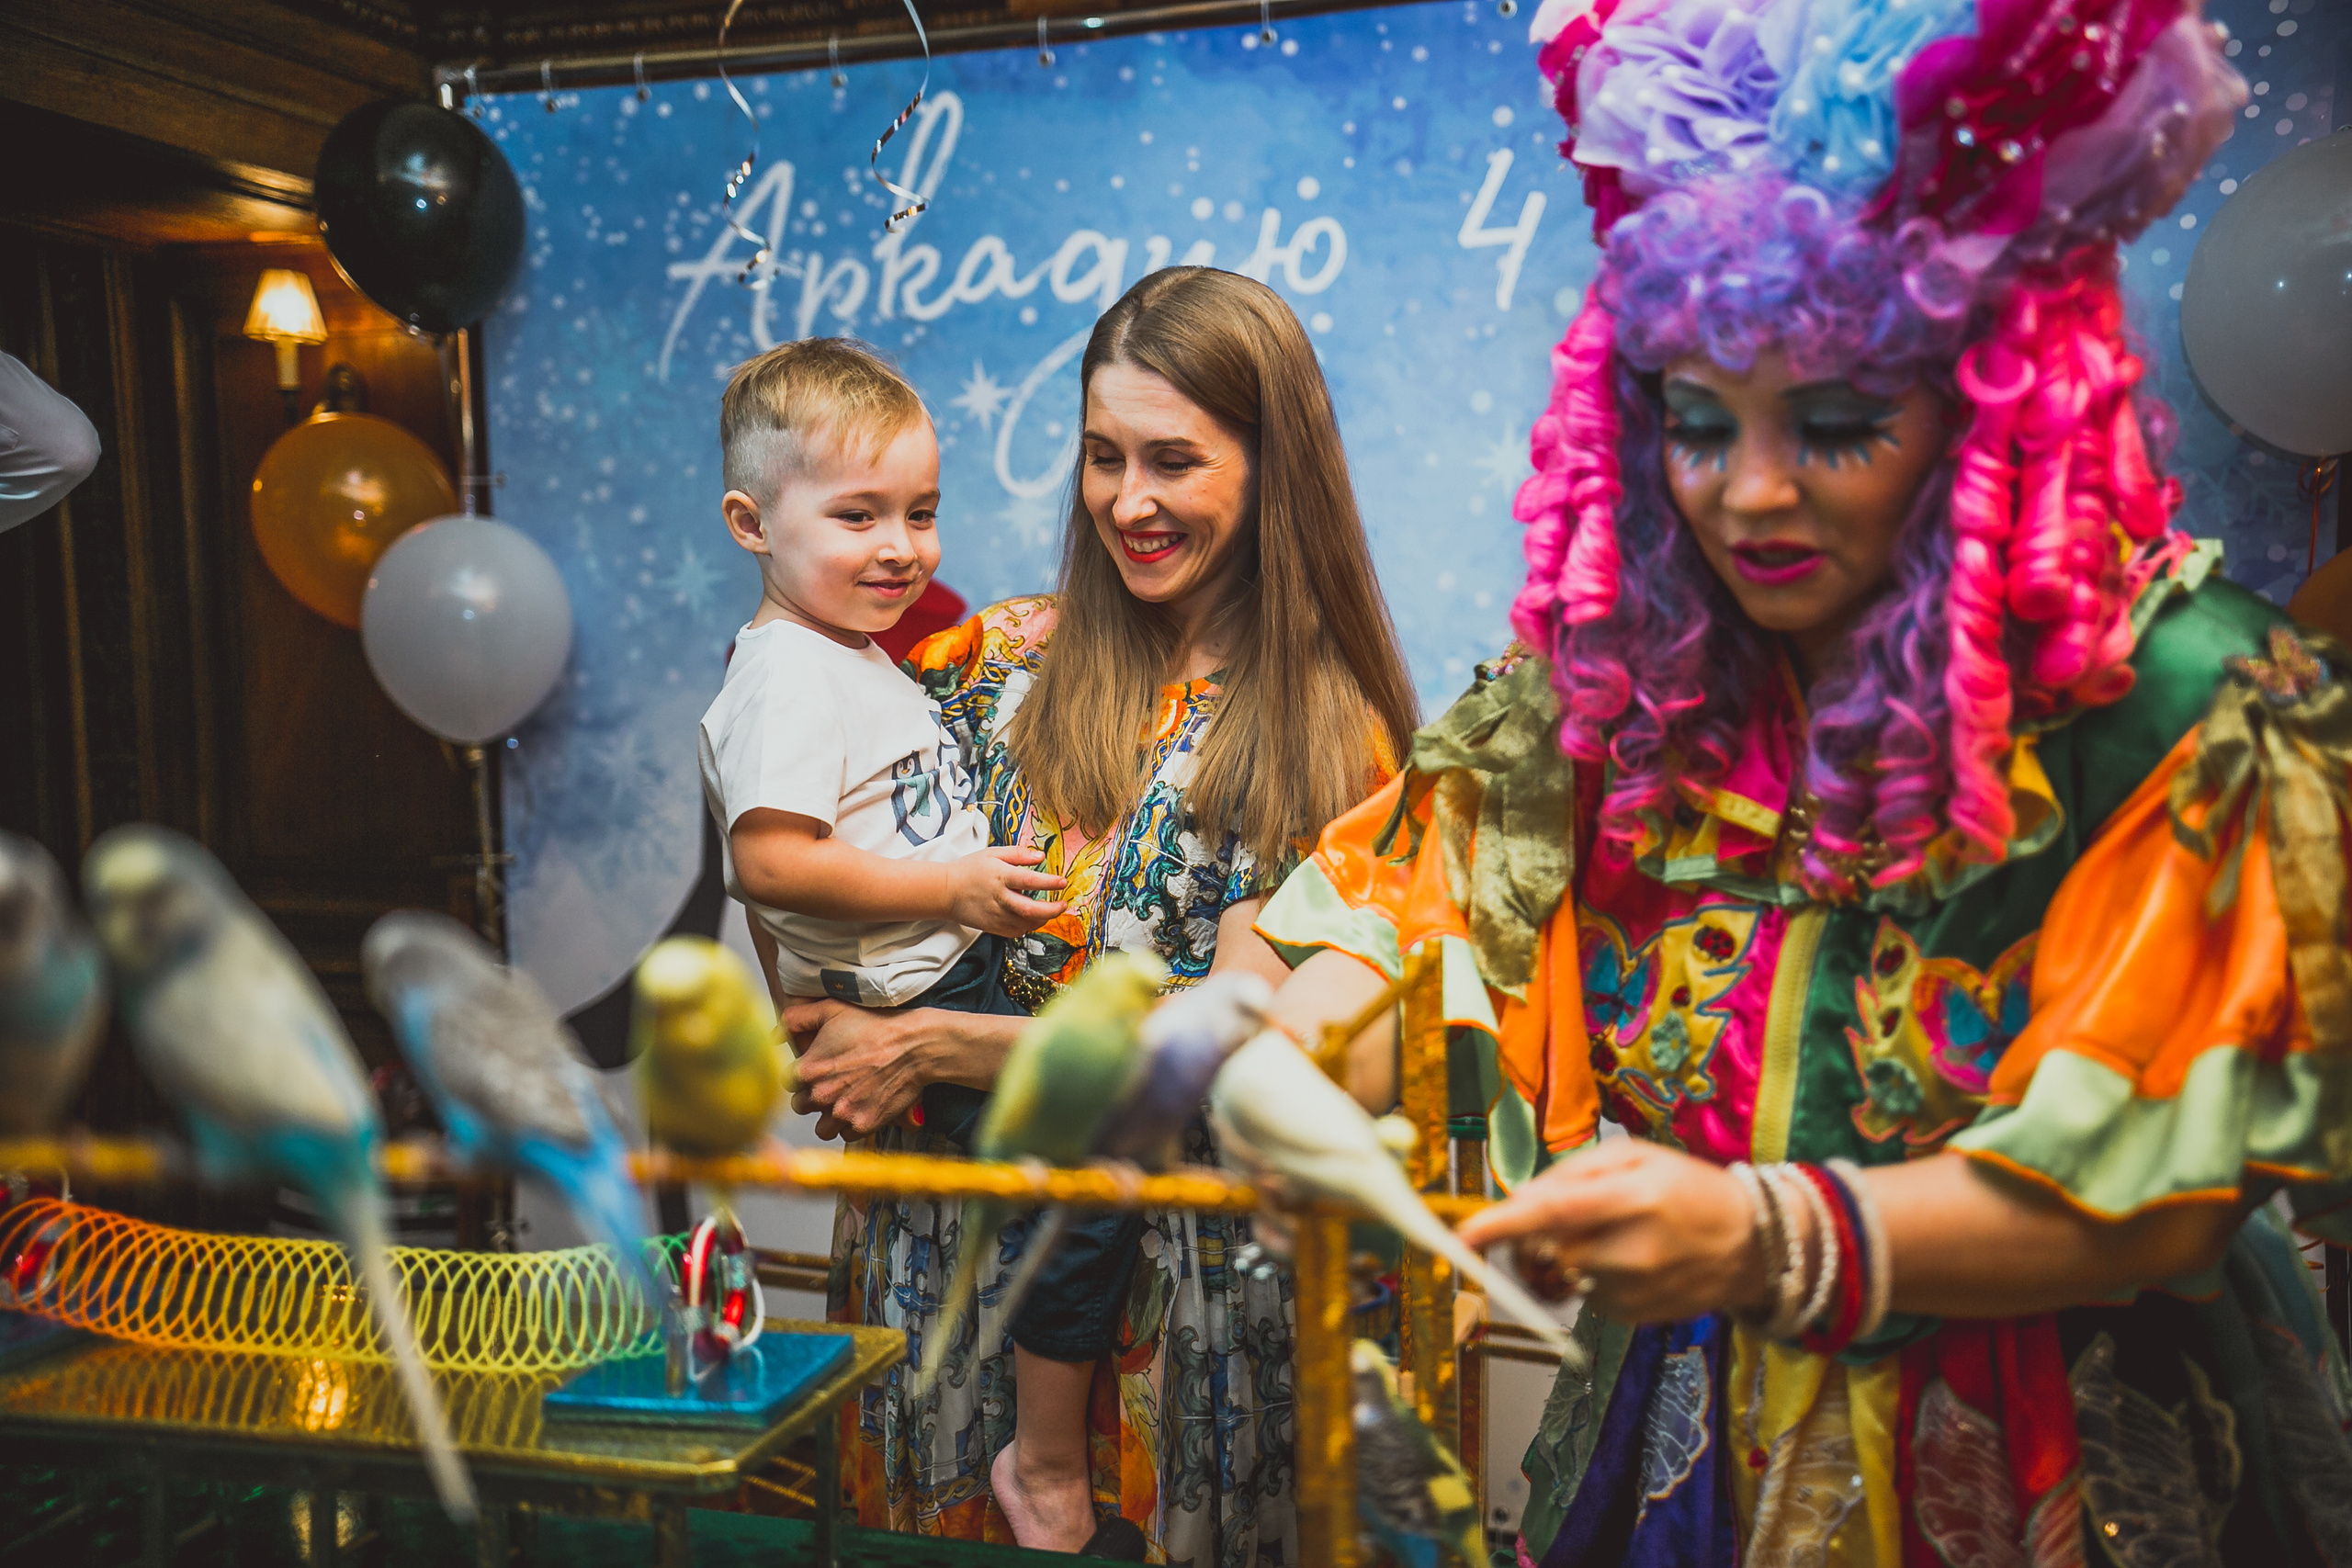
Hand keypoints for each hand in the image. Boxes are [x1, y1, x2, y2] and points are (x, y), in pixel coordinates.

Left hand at [781, 999, 931, 1140]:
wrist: (914, 1045)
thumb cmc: (874, 1025)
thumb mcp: (832, 1009)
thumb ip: (796, 1019)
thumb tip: (774, 1035)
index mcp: (808, 1069)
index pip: (788, 1082)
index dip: (802, 1075)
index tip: (817, 1069)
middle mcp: (821, 1094)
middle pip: (801, 1106)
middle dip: (813, 1096)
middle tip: (832, 1084)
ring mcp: (842, 1112)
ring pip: (821, 1128)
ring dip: (829, 1117)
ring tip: (844, 1102)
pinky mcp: (863, 1125)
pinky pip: (846, 1134)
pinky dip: (852, 1124)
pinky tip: (862, 1107)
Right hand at [946, 846, 1067, 936]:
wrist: (946, 892)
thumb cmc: (970, 870)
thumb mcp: (993, 854)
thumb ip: (1018, 854)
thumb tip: (1041, 856)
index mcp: (1000, 876)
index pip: (1029, 881)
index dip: (1049, 882)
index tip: (1062, 882)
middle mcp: (999, 898)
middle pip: (1031, 909)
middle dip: (1052, 910)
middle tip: (1063, 904)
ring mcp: (996, 915)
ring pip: (1026, 923)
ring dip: (1042, 918)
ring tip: (1049, 910)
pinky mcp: (993, 927)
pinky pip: (1017, 931)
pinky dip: (1028, 925)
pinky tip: (1031, 917)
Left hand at [1455, 1138, 1767, 1323]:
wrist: (1751, 1246)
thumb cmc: (1686, 1189)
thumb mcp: (1636, 1157)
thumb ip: (1572, 1175)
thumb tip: (1517, 1200)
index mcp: (1636, 1196)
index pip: (1557, 1211)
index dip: (1505, 1224)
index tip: (1464, 1235)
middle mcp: (1635, 1249)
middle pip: (1547, 1250)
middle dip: (1526, 1238)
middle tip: (1537, 1221)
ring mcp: (1635, 1291)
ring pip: (1560, 1275)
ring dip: (1557, 1255)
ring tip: (1597, 1236)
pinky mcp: (1632, 1318)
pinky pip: (1581, 1295)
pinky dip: (1585, 1277)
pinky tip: (1620, 1261)